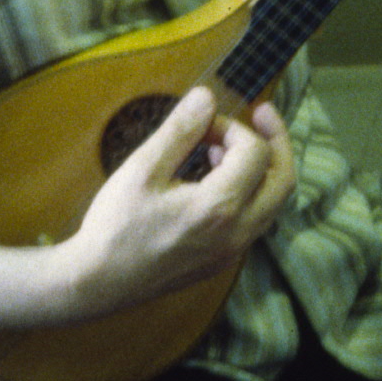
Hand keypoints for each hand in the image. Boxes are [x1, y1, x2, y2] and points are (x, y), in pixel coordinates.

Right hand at [64, 86, 295, 316]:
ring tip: (223, 148)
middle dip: (275, 141)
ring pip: (272, 203)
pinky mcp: (221, 261)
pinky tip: (214, 179)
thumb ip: (180, 130)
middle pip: (283, 180)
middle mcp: (237, 233)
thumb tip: (207, 96)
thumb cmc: (116, 226)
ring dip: (261, 168)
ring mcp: (232, 252)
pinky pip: (254, 220)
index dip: (232, 126)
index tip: (201, 123)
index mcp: (219, 208)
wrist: (98, 284)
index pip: (255, 152)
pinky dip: (248, 191)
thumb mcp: (143, 169)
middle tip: (262, 113)